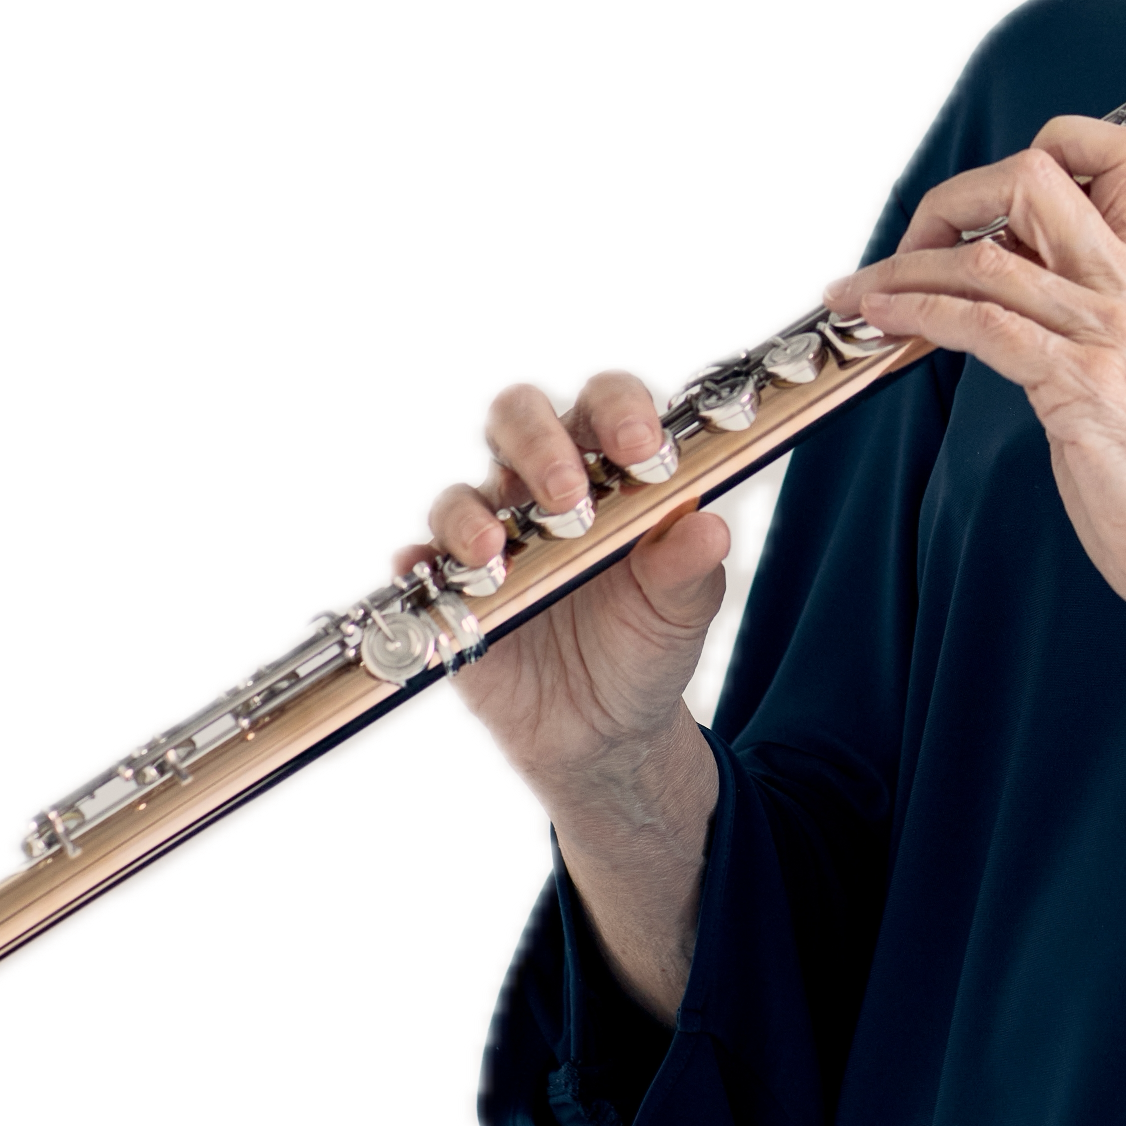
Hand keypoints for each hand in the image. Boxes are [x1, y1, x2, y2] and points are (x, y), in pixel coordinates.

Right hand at [392, 366, 730, 815]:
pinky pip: (415, 563)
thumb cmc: (646, 639)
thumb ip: (691, 564)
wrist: (606, 727)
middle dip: (539, 446)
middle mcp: (542, 480)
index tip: (644, 451)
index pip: (606, 398)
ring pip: (456, 491)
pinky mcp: (448, 589)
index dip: (620, 410)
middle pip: (516, 415)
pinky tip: (431, 577)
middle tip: (568, 497)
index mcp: (610, 462)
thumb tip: (710, 529)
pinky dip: (416, 566)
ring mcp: (490, 529)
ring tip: (496, 551)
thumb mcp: (684, 606)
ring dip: (471, 516)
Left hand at [822, 116, 1125, 656]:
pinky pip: (983, 325)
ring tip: (858, 292)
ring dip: (901, 268)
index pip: (1118, 154)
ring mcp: (1106, 334)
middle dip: (949, 199)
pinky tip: (886, 321)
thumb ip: (1088, 313)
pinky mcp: (1083, 387)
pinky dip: (920, 313)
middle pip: (1034, 177)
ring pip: (987, 257)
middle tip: (908, 242)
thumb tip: (1020, 280)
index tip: (980, 198)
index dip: (1042, 147)